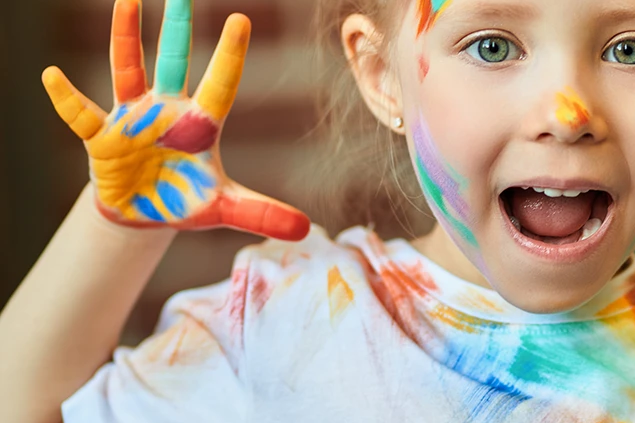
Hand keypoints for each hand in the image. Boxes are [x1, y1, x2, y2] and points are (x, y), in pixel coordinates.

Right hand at [42, 0, 309, 239]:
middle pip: (173, 61)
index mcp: (201, 124)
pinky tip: (51, 76)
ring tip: (127, 1)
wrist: (143, 213)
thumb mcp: (223, 208)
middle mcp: (168, 111)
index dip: (229, 55)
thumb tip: (305, 229)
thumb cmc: (185, 199)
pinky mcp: (103, 136)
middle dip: (177, 27)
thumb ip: (260, 213)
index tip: (241, 20)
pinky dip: (67, 99)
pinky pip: (82, 114)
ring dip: (126, 38)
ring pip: (129, 70)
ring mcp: (134, 118)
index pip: (221, 84)